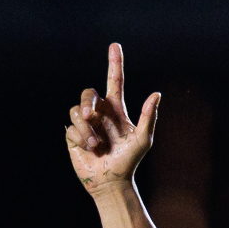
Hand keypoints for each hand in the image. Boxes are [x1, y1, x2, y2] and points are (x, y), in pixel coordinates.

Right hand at [64, 43, 159, 199]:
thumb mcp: (143, 139)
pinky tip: (90, 149)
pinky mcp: (73, 136)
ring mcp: (86, 124)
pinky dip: (81, 137)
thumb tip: (156, 94)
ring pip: (77, 110)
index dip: (115, 63)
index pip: (115, 80)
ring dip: (85, 127)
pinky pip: (71, 127)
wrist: (111, 181)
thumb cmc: (129, 161)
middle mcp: (100, 113)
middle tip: (91, 115)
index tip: (115, 45)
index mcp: (116, 109)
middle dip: (87, 101)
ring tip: (95, 144)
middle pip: (88, 93)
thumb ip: (149, 117)